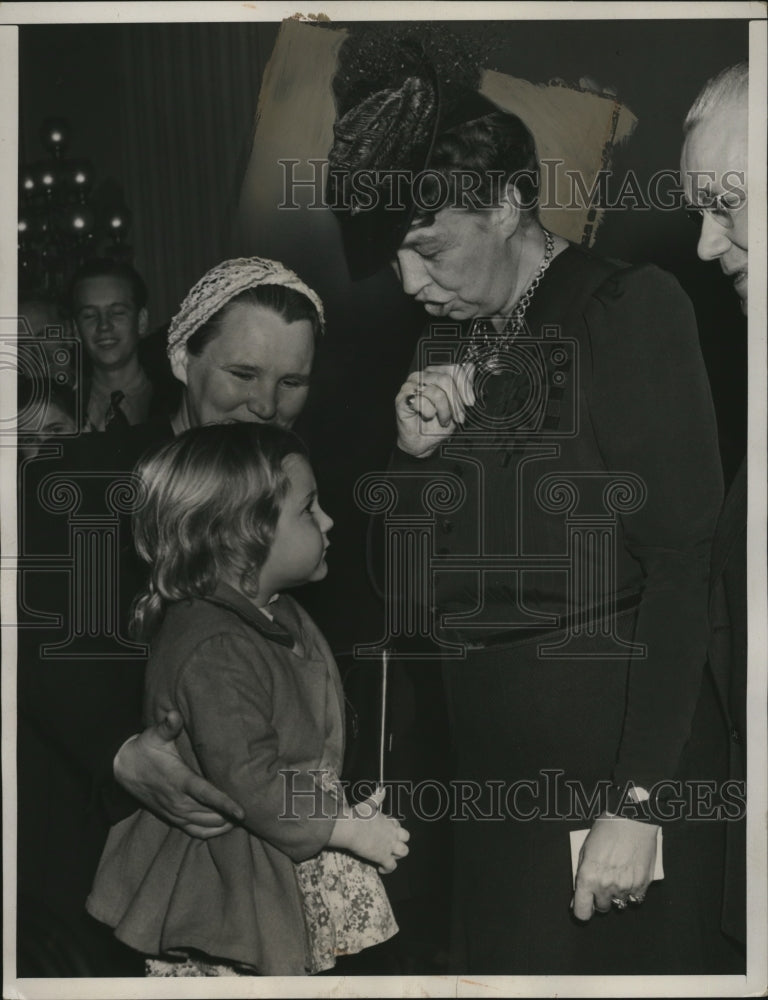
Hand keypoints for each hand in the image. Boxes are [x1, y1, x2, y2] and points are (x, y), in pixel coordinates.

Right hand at [113, 710, 244, 838]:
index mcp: (179, 780)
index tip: (243, 811)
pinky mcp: (172, 818)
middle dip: (232, 814)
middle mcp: (179, 801)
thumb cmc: (144, 749)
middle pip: (212, 814)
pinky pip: (196, 832)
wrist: (123, 769)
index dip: (225, 804)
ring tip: (245, 817)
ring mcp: (175, 812)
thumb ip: (168, 726)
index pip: (206, 795)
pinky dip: (212, 832)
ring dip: (225, 824)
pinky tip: (226, 827)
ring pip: (206, 825)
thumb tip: (174, 714)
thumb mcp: (154, 735)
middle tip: (255, 808)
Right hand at [329, 786, 409, 873]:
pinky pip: (391, 866)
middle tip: (390, 846)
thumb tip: (382, 789)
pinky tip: (380, 869)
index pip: (397, 826)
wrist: (351, 828)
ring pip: (403, 852)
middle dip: (400, 842)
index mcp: (388, 821)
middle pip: (406, 838)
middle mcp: (392, 833)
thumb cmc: (357, 815)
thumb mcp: (368, 804)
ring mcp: (389, 845)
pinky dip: (387, 869)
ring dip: (397, 856)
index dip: (394, 830)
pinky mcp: (383, 856)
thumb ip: (377, 798)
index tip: (387, 833)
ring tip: (387, 857)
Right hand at [396, 363, 475, 458]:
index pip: (453, 369)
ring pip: (435, 392)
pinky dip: (429, 413)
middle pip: (445, 379)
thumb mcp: (457, 405)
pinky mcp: (402, 398)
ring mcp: (410, 386)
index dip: (464, 386)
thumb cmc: (437, 424)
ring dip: (444, 411)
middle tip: (458, 417)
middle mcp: (421, 376)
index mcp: (435, 373)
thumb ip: (463, 386)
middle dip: (455, 402)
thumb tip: (470, 367)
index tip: (470, 402)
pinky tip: (428, 417)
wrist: (422, 443)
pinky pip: (421, 401)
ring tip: (443, 420)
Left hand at [572, 816, 657, 919]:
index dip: (582, 910)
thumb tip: (576, 899)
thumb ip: (581, 876)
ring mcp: (625, 887)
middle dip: (600, 898)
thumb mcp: (585, 851)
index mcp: (588, 877)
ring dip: (617, 894)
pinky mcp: (642, 885)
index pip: (582, 912)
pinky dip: (632, 891)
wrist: (632, 820)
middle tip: (604, 880)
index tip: (584, 905)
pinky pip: (635, 899)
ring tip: (618, 875)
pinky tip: (630, 875)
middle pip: (602, 908)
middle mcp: (606, 886)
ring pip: (619, 904)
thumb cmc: (605, 831)